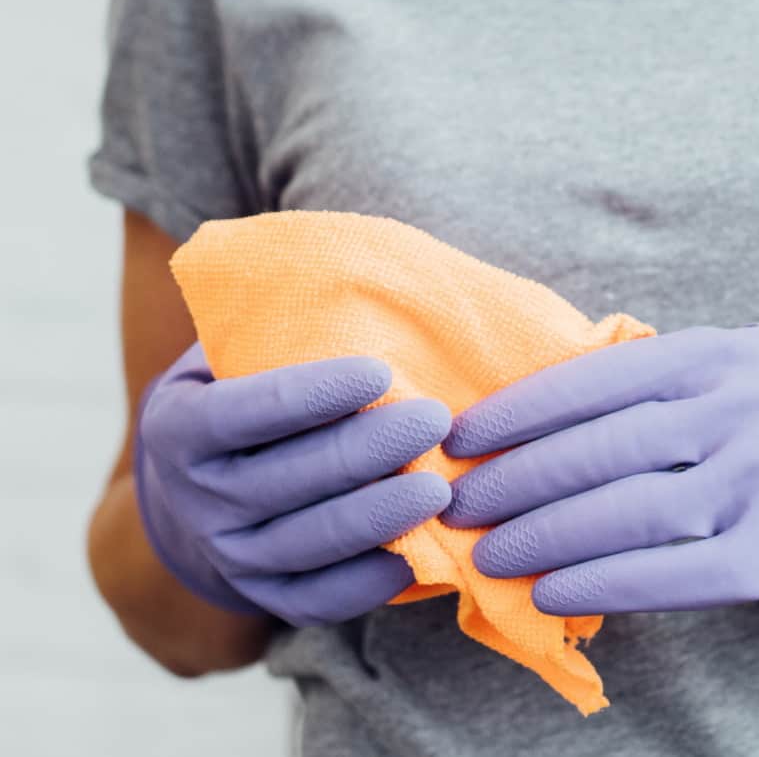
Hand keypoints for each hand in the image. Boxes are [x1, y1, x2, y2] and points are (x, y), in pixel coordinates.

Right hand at [135, 343, 450, 626]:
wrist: (194, 496)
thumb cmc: (241, 401)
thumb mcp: (229, 357)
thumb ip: (274, 336)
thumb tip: (361, 294)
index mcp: (181, 428)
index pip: (246, 411)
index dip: (314, 393)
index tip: (379, 371)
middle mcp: (198, 499)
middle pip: (290, 478)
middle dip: (368, 450)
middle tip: (434, 421)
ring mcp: (231, 556)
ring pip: (311, 542)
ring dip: (380, 517)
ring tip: (441, 489)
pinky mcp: (268, 598)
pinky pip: (322, 599)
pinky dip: (372, 581)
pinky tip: (424, 553)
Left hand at [442, 324, 758, 710]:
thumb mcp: (742, 369)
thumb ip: (660, 378)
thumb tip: (544, 408)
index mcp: (718, 354)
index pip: (594, 379)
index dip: (518, 410)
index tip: (461, 436)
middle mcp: (739, 406)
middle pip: (599, 448)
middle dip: (513, 479)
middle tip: (454, 502)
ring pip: (625, 510)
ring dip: (541, 535)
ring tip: (486, 552)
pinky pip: (670, 571)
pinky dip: (602, 581)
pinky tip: (552, 591)